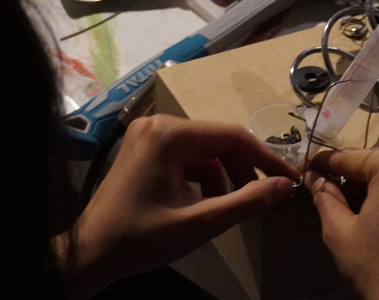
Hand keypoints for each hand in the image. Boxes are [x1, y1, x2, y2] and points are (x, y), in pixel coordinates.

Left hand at [57, 115, 298, 298]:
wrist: (89, 255)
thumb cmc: (141, 238)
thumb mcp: (200, 221)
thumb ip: (246, 201)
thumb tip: (284, 186)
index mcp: (169, 134)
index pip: (232, 136)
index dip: (265, 159)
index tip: (289, 179)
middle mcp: (159, 124)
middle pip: (218, 142)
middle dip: (242, 171)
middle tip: (261, 201)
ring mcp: (149, 136)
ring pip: (205, 151)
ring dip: (223, 177)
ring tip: (229, 208)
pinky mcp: (144, 150)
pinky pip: (187, 158)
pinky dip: (202, 179)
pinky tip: (205, 204)